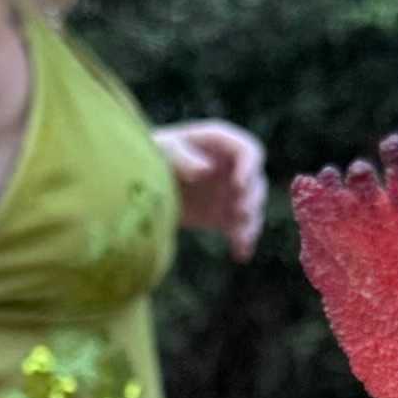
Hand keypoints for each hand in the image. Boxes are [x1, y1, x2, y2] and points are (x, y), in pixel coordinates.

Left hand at [153, 120, 267, 259]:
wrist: (142, 183)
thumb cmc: (152, 155)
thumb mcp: (163, 149)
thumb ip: (182, 157)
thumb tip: (205, 170)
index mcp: (222, 143)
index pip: (249, 151)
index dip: (249, 167)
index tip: (238, 185)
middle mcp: (232, 167)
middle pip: (256, 182)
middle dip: (251, 198)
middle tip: (239, 212)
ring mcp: (230, 192)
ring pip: (252, 208)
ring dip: (250, 222)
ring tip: (239, 238)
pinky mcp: (224, 215)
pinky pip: (240, 228)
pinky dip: (242, 240)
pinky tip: (240, 254)